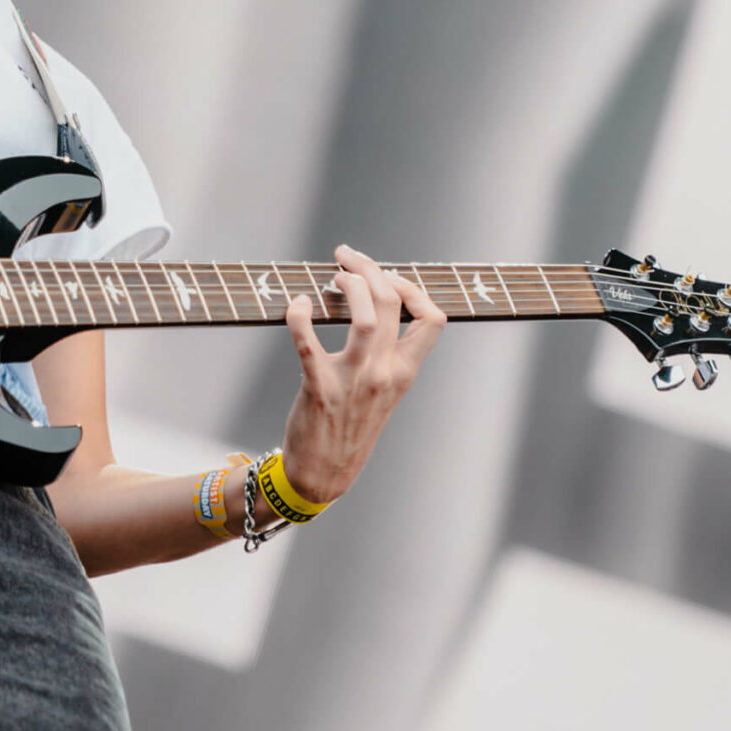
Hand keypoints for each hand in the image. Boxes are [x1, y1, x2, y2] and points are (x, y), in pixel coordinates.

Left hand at [278, 245, 443, 503]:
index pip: (432, 320)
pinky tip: (298, 304)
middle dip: (369, 268)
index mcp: (403, 373)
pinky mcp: (319, 389)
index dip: (412, 287)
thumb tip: (375, 302)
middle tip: (345, 256)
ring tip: (332, 276)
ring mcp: (352, 382)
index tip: (388, 276)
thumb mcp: (382, 392)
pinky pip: (308, 343)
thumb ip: (386, 354)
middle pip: (391, 303)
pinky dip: (300, 316)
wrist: (323, 474)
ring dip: (347, 285)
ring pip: (364, 318)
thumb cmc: (351, 426)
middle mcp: (383, 375)